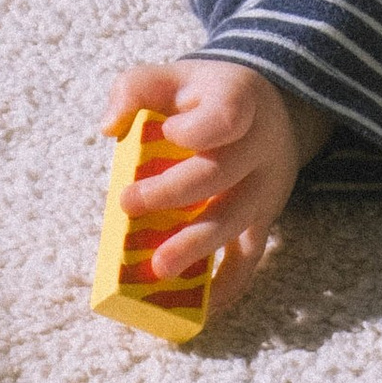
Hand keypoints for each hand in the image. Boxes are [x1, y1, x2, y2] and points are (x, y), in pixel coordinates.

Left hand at [99, 59, 334, 314]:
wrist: (271, 108)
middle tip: (127, 204)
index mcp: (239, 100)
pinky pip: (251, 257)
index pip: (226, 116)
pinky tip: (202, 306)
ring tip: (159, 268)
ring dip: (196, 247)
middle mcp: (261, 145)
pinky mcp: (266, 219)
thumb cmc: (204, 97)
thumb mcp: (174, 76)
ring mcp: (267, 186)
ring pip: (235, 220)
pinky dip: (229, 284)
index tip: (166, 132)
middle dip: (173, 193)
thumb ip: (135, 89)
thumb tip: (109, 127)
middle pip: (220, 173)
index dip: (197, 130)